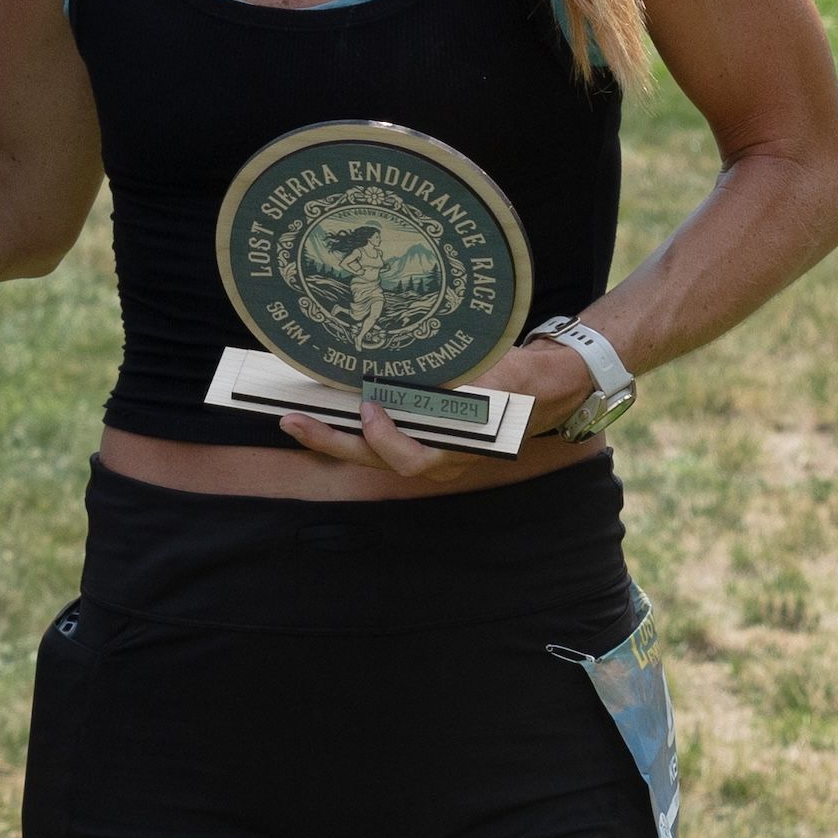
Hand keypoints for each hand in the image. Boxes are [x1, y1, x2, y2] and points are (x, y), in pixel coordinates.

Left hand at [271, 337, 594, 477]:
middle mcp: (438, 458)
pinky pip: (377, 436)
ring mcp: (426, 449)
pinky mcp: (418, 434)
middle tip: (290, 420)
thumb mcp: (502, 376)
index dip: (385, 438)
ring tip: (292, 416)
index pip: (411, 459)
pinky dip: (348, 425)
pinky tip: (322, 407)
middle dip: (330, 442)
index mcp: (459, 450)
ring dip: (331, 436)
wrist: (547, 386)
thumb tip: (427, 379)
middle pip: (375, 460)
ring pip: (370, 452)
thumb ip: (467, 384)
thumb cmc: (523, 381)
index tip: (370, 406)